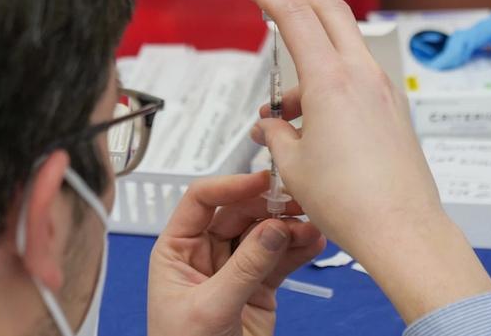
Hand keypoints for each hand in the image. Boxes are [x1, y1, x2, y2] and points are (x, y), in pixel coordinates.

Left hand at [148, 171, 324, 335]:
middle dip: (268, 207)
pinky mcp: (258, 286)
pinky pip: (279, 260)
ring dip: (288, 228)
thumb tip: (272, 229)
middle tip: (296, 203)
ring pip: (263, 234)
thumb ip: (243, 267)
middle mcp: (204, 253)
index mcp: (177, 249)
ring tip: (311, 226)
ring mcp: (233, 268)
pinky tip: (313, 242)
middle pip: (238, 212)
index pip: (201, 201)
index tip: (261, 181)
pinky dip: (298, 250)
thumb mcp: (209, 308)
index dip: (230, 186)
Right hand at [234, 0, 490, 322]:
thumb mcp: (292, 164)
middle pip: (330, 11)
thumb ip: (276, 134)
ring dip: (307, 62)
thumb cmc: (349, 201)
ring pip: (341, 49)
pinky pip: (354, 80)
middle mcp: (361, 75)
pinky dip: (328, 85)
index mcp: (331, 80)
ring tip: (280, 113)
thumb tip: (271, 127)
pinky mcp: (391, 110)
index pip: (293, 15)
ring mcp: (382, 90)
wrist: (401, 230)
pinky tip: (309, 124)